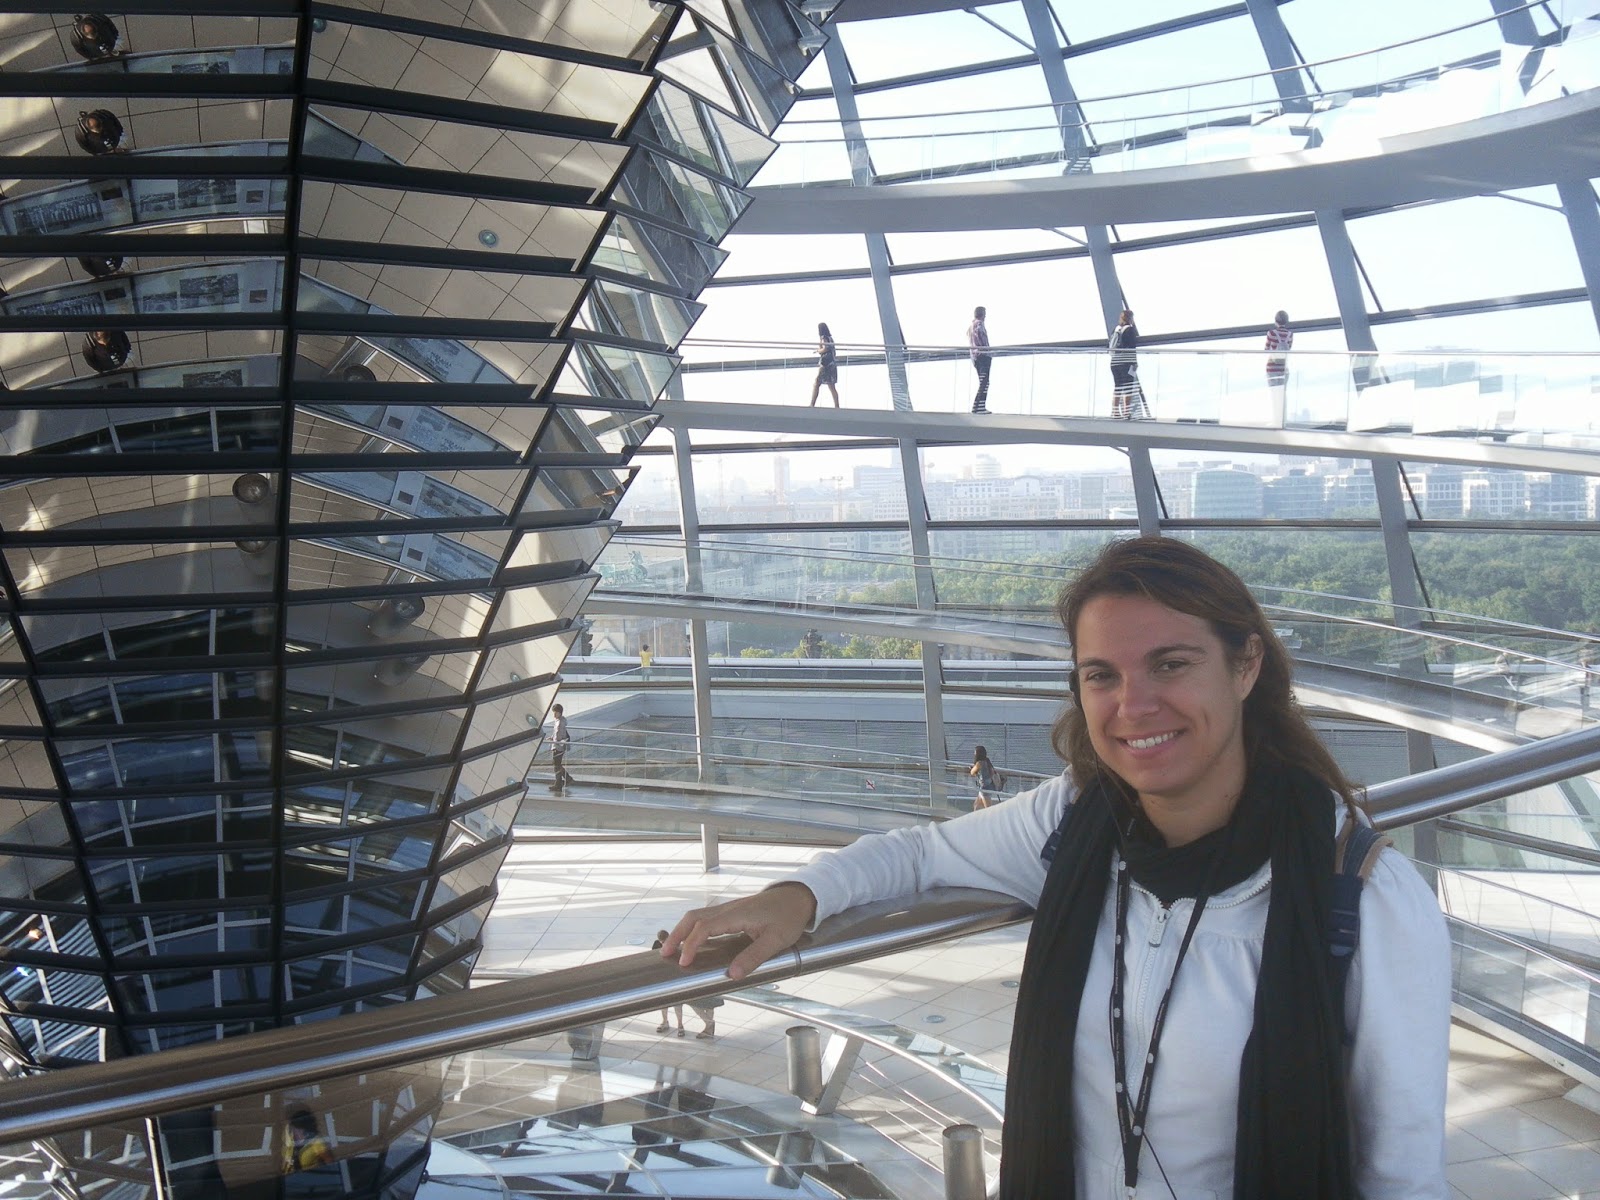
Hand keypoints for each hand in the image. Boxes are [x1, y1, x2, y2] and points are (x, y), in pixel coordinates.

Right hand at [660, 882, 817, 979]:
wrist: (798, 896)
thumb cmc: (789, 916)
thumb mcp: (776, 940)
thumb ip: (754, 957)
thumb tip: (732, 974)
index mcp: (737, 914)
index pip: (705, 928)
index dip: (691, 944)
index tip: (683, 961)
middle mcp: (729, 909)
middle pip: (693, 917)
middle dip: (677, 935)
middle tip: (665, 954)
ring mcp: (729, 908)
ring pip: (698, 916)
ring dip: (683, 931)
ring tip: (674, 949)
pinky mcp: (732, 911)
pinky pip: (706, 917)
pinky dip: (693, 928)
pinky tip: (693, 941)